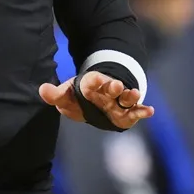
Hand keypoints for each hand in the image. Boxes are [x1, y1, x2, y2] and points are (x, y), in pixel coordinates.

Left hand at [39, 72, 153, 129]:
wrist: (96, 102)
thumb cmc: (79, 99)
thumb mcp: (66, 97)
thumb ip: (55, 95)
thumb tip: (42, 89)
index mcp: (92, 85)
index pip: (93, 81)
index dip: (95, 81)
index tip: (95, 81)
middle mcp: (107, 91)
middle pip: (112, 87)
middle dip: (114, 87)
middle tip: (117, 86)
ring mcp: (118, 101)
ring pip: (126, 97)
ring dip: (130, 95)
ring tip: (134, 94)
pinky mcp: (127, 113)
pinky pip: (136, 111)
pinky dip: (143, 111)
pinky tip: (150, 111)